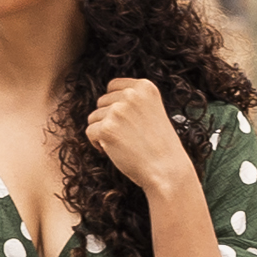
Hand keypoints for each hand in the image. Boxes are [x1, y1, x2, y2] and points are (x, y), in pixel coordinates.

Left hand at [84, 78, 201, 208]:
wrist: (167, 170)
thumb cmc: (160, 146)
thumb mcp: (153, 111)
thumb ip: (133, 102)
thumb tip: (105, 101)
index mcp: (145, 87)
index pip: (113, 86)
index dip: (114, 104)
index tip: (125, 121)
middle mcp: (131, 95)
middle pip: (101, 102)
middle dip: (108, 119)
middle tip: (126, 136)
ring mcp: (118, 111)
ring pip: (94, 117)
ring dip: (102, 132)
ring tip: (122, 144)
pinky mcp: (106, 128)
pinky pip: (90, 132)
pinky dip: (97, 144)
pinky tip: (114, 151)